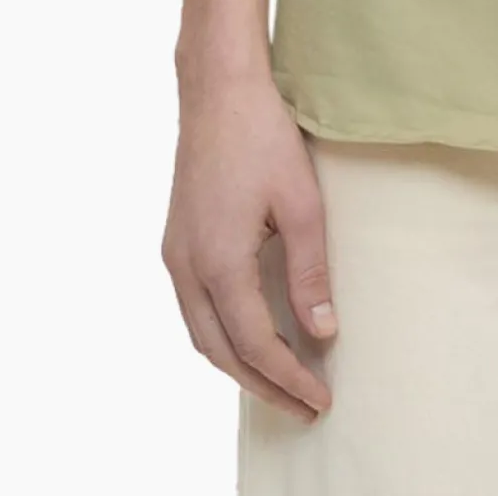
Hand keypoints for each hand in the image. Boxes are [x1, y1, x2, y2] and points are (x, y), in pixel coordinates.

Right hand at [163, 65, 336, 420]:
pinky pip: (194, 308)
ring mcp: (175, 254)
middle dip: (262, 386)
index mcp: (218, 262)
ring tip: (280, 383)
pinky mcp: (176, 240)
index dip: (288, 378)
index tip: (319, 400)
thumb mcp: (301, 204)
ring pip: (201, 334)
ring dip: (238, 365)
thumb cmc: (263, 136)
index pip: (255, 344)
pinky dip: (221, 335)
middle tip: (302, 408)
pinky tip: (248, 335)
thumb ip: (309, 272)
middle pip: (221, 352)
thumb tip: (322, 332)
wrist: (218, 89)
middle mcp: (186, 267)